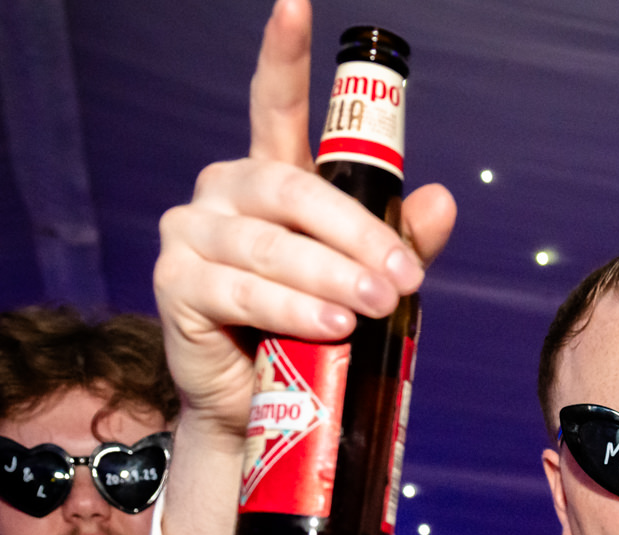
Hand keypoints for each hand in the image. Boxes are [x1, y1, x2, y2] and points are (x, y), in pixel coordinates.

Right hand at [152, 0, 456, 446]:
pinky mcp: (176, 285)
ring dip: (331, 280)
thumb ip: (400, 239)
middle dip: (356, 235)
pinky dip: (293, 310)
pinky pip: (242, 291)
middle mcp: (224, 192)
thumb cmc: (313, 333)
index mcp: (270, 177)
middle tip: (404, 280)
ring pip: (271, 247)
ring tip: (374, 309)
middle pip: (292, 190)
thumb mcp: (366, 281)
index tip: (294, 2)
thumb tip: (442, 200)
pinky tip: (329, 327)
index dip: (284, 54)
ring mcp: (192, 234)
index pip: (276, 103)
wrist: (259, 409)